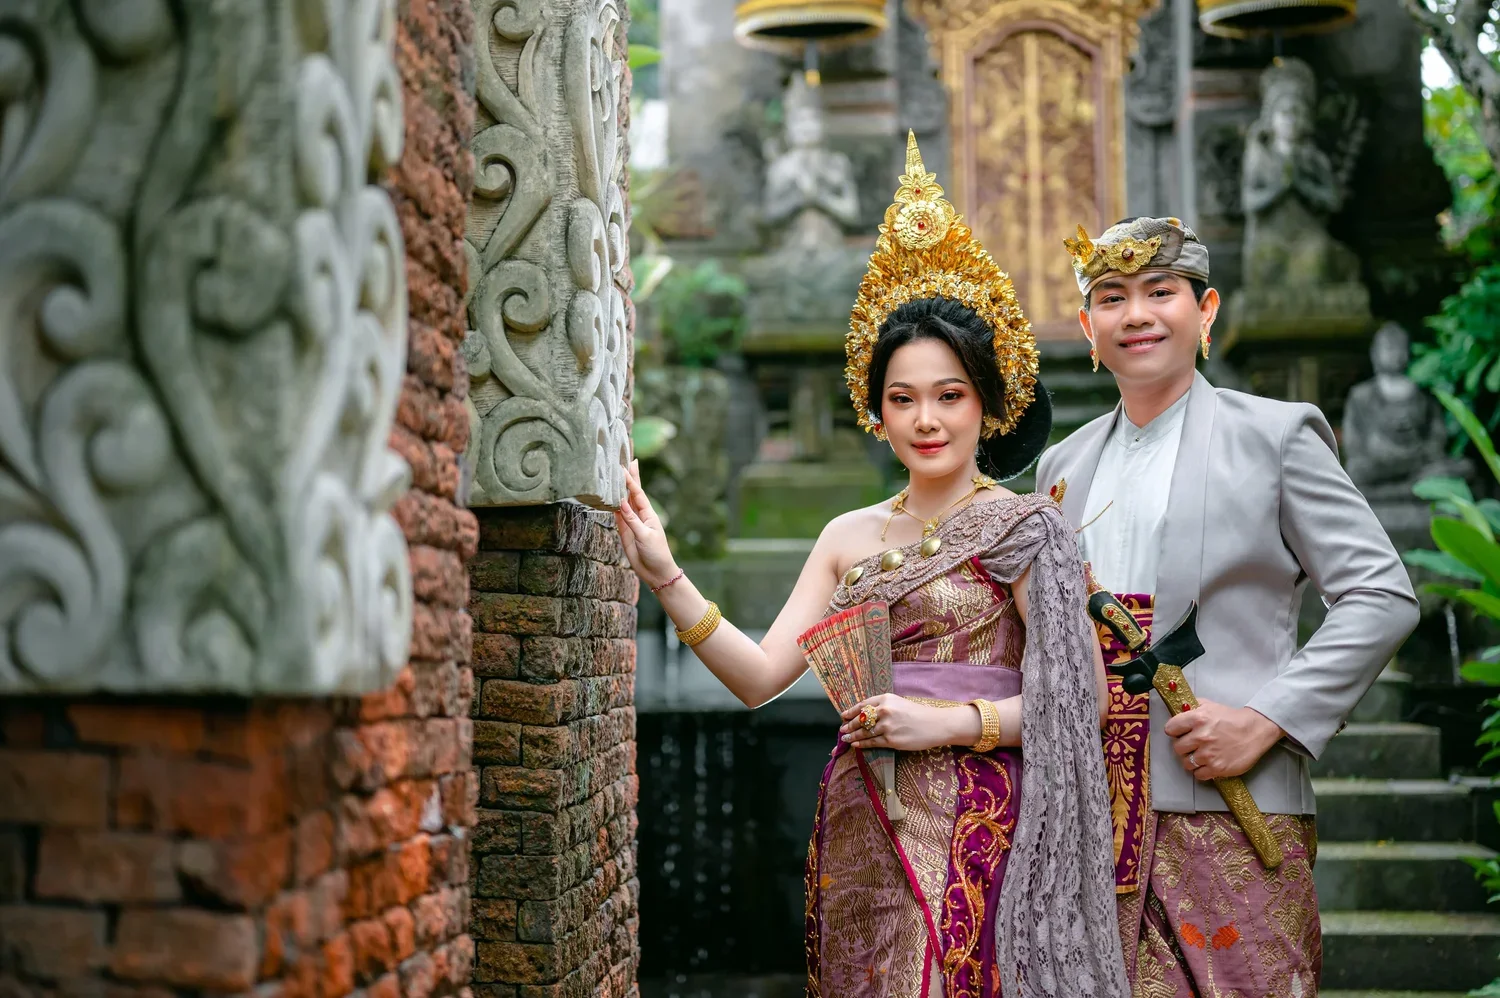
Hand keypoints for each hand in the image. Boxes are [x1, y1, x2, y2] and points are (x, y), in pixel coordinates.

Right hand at [614, 460, 677, 588]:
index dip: (631, 480)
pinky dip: (613, 506)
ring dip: (620, 489)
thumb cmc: (656, 553)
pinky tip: (609, 497)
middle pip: (633, 492)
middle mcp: (639, 515)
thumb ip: (632, 520)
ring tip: (615, 474)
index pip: (637, 493)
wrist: (656, 572)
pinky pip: (617, 516)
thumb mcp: (645, 536)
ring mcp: (631, 522)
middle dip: (630, 477)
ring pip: (623, 502)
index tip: (625, 466)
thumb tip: (621, 503)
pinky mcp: (625, 532)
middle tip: (627, 460)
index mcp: (648, 513)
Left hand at [837, 694, 966, 752]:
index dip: (851, 711)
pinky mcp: (891, 740)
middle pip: (860, 719)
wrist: (936, 724)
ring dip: (852, 736)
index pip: (862, 705)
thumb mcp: (899, 703)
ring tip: (845, 738)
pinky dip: (862, 744)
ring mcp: (887, 726)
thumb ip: (883, 706)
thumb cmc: (918, 714)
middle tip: (842, 729)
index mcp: (886, 699)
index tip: (843, 716)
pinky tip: (856, 744)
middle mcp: (884, 711)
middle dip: (849, 725)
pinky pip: (872, 742)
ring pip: (864, 732)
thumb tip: (865, 715)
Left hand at [1163, 701, 1283, 780]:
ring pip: (1186, 763)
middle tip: (1192, 745)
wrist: (1255, 731)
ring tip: (1201, 756)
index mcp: (1197, 719)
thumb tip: (1178, 710)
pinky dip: (1202, 771)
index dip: (1174, 731)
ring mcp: (1209, 754)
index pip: (1170, 729)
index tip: (1179, 733)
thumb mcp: (1210, 706)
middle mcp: (1201, 737)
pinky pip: (1198, 775)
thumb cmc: (1232, 718)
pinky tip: (1208, 764)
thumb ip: (1192, 707)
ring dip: (1191, 760)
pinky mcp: (1218, 768)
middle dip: (1183, 747)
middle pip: (1177, 748)